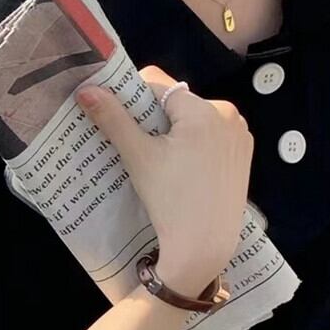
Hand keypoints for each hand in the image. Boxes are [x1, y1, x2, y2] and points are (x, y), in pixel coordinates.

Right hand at [75, 64, 253, 289]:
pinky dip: (194, 146)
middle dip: (154, 119)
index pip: (157, 84)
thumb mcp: (138, 156)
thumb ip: (113, 118)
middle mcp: (228, 114)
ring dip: (174, 132)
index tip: (120, 121)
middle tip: (140, 149)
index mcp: (204, 109)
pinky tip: (183, 171)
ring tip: (161, 164)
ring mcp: (239, 135)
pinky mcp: (243, 155)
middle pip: (176, 103)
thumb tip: (87, 90)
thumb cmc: (171, 200)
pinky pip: (211, 137)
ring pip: (193, 120)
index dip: (132, 98)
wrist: (204, 245)